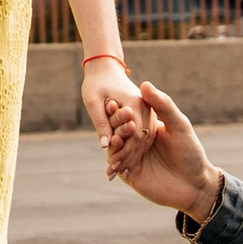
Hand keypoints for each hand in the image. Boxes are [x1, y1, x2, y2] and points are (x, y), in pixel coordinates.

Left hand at [78, 54, 154, 173]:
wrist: (105, 70)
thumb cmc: (96, 83)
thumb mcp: (93, 101)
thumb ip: (101, 123)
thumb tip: (104, 146)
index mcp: (136, 103)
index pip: (134, 135)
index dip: (124, 152)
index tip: (112, 166)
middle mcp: (147, 110)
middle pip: (140, 140)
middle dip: (127, 157)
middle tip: (114, 173)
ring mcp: (149, 114)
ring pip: (143, 140)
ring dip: (131, 156)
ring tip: (117, 173)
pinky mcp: (146, 117)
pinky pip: (141, 136)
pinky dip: (133, 149)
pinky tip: (123, 163)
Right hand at [108, 80, 220, 226]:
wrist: (195, 185)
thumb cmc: (190, 152)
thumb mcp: (179, 125)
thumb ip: (163, 105)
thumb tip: (145, 84)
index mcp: (147, 128)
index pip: (129, 117)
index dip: (121, 110)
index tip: (113, 101)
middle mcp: (138, 142)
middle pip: (120, 131)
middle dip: (115, 125)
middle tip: (111, 120)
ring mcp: (133, 158)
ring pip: (116, 148)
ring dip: (114, 142)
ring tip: (116, 138)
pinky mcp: (130, 175)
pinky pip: (117, 166)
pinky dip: (113, 160)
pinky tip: (113, 157)